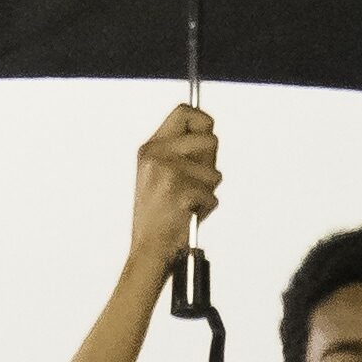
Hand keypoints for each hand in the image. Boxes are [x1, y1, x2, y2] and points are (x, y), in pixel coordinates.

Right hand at [132, 101, 224, 276]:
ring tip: (188, 202)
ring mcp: (167, 173)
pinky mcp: (179, 192)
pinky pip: (212, 196)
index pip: (184, 112)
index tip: (206, 138)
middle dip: (211, 162)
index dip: (203, 120)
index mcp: (151, 148)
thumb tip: (210, 135)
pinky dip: (207, 208)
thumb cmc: (160, 216)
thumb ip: (183, 152)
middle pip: (209, 138)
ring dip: (208, 190)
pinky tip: (188, 215)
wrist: (148, 248)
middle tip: (197, 181)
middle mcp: (157, 155)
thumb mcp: (161, 175)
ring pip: (214, 172)